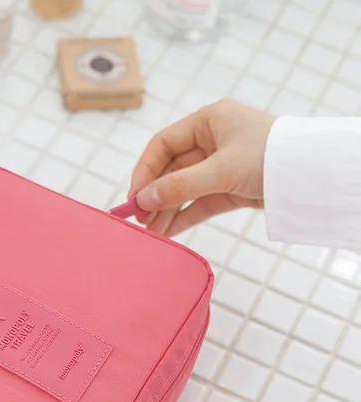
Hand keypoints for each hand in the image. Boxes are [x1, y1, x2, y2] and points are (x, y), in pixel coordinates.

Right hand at [129, 99, 275, 236]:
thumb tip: (142, 201)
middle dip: (154, 196)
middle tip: (140, 220)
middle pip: (171, 170)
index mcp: (208, 121)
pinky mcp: (231, 187)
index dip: (144, 171)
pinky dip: (184, 216)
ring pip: (184, 189)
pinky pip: (200, 202)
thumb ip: (179, 186)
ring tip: (152, 233)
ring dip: (167, 210)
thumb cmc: (271, 157)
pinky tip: (169, 231)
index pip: (163, 145)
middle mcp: (212, 140)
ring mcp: (221, 165)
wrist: (313, 176)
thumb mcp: (221, 170)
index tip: (134, 197)